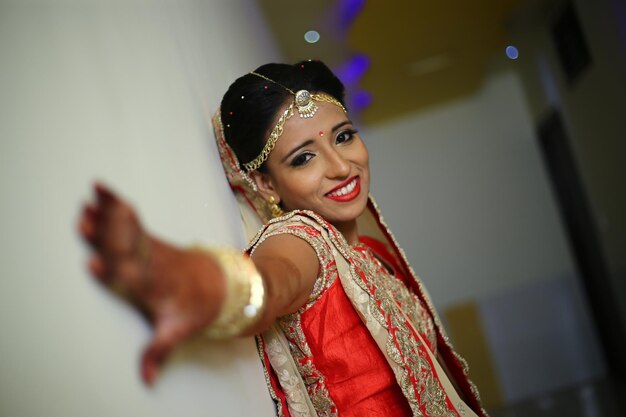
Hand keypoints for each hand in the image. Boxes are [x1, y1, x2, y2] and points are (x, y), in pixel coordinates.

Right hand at [78, 183, 223, 384]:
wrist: (222, 284)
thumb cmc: (198, 308)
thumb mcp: (180, 331)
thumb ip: (159, 351)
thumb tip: (147, 379)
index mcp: (156, 287)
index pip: (133, 278)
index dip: (113, 271)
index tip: (94, 263)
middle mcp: (152, 264)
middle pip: (127, 248)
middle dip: (106, 236)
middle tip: (83, 223)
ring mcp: (152, 248)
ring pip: (128, 229)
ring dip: (107, 215)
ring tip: (88, 200)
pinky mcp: (150, 238)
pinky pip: (131, 219)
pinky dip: (115, 204)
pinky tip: (99, 190)